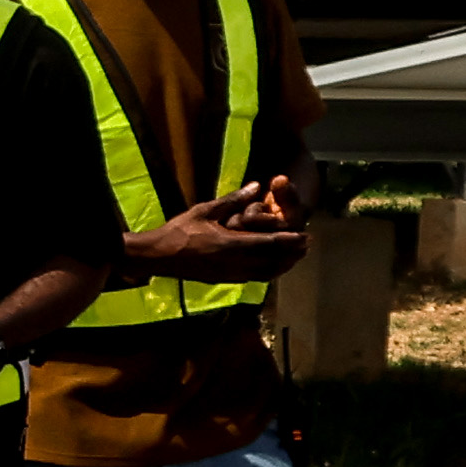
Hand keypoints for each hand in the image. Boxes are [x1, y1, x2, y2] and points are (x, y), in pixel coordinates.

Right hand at [136, 186, 308, 280]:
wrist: (159, 257)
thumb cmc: (179, 230)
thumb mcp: (205, 210)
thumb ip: (233, 200)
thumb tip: (257, 186)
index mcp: (230, 244)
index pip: (269, 243)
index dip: (290, 241)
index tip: (305, 236)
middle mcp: (234, 263)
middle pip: (272, 262)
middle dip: (292, 255)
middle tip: (307, 247)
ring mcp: (229, 275)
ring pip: (265, 274)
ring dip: (282, 266)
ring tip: (294, 258)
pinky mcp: (224, 280)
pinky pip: (253, 278)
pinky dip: (268, 272)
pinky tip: (272, 267)